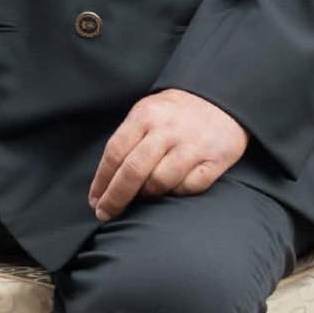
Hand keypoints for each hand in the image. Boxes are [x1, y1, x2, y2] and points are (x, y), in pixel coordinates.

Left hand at [88, 89, 248, 220]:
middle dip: (116, 197)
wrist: (218, 99)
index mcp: (145, 115)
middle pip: (134, 170)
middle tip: (106, 213)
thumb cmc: (173, 114)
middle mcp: (168, 129)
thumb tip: (105, 182)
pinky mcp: (216, 159)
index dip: (101, 181)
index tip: (95, 201)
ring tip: (144, 195)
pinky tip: (173, 188)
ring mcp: (192, 144)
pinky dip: (178, 192)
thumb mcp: (146, 114)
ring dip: (148, 194)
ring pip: (160, 182)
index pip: (115, 152)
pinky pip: (190, 187)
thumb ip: (128, 141)